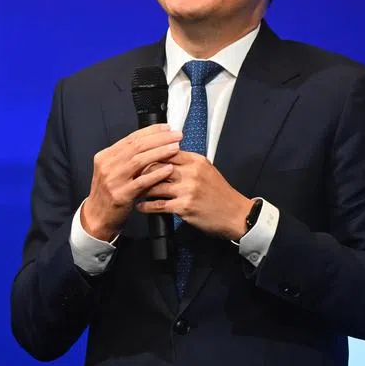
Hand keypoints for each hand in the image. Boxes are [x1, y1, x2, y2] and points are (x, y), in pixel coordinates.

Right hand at [81, 124, 183, 241]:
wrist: (97, 216)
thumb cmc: (110, 192)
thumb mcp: (113, 170)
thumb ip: (127, 157)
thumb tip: (152, 142)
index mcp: (105, 156)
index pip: (131, 138)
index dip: (151, 131)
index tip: (167, 128)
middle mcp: (107, 165)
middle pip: (136, 146)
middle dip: (159, 139)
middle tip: (177, 135)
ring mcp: (112, 180)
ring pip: (139, 161)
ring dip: (160, 152)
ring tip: (176, 148)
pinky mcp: (120, 195)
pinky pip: (142, 182)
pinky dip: (156, 174)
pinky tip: (169, 169)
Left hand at [136, 152, 251, 240]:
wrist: (235, 214)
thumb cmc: (219, 192)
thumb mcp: (206, 170)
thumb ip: (186, 163)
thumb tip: (164, 156)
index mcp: (195, 160)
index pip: (166, 151)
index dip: (150, 155)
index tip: (138, 160)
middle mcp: (191, 172)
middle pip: (156, 166)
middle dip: (140, 172)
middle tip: (129, 176)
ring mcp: (187, 190)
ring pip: (154, 185)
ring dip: (141, 190)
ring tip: (132, 191)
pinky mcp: (184, 207)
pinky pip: (158, 205)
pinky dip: (146, 206)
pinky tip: (140, 206)